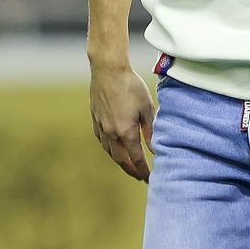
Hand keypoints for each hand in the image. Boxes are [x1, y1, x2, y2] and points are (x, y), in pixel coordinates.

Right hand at [89, 64, 155, 180]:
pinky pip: (101, 140)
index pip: (136, 158)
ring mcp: (101, 127)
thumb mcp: (147, 108)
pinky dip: (109, 148)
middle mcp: (111, 133)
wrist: (108, 69)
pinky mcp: (95, 119)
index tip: (149, 179)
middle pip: (121, 159)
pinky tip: (114, 147)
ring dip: (119, 160)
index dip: (143, 170)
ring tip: (128, 164)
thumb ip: (150, 131)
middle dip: (131, 170)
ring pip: (109, 151)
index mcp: (126, 132)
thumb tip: (154, 149)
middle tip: (139, 176)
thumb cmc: (131, 85)